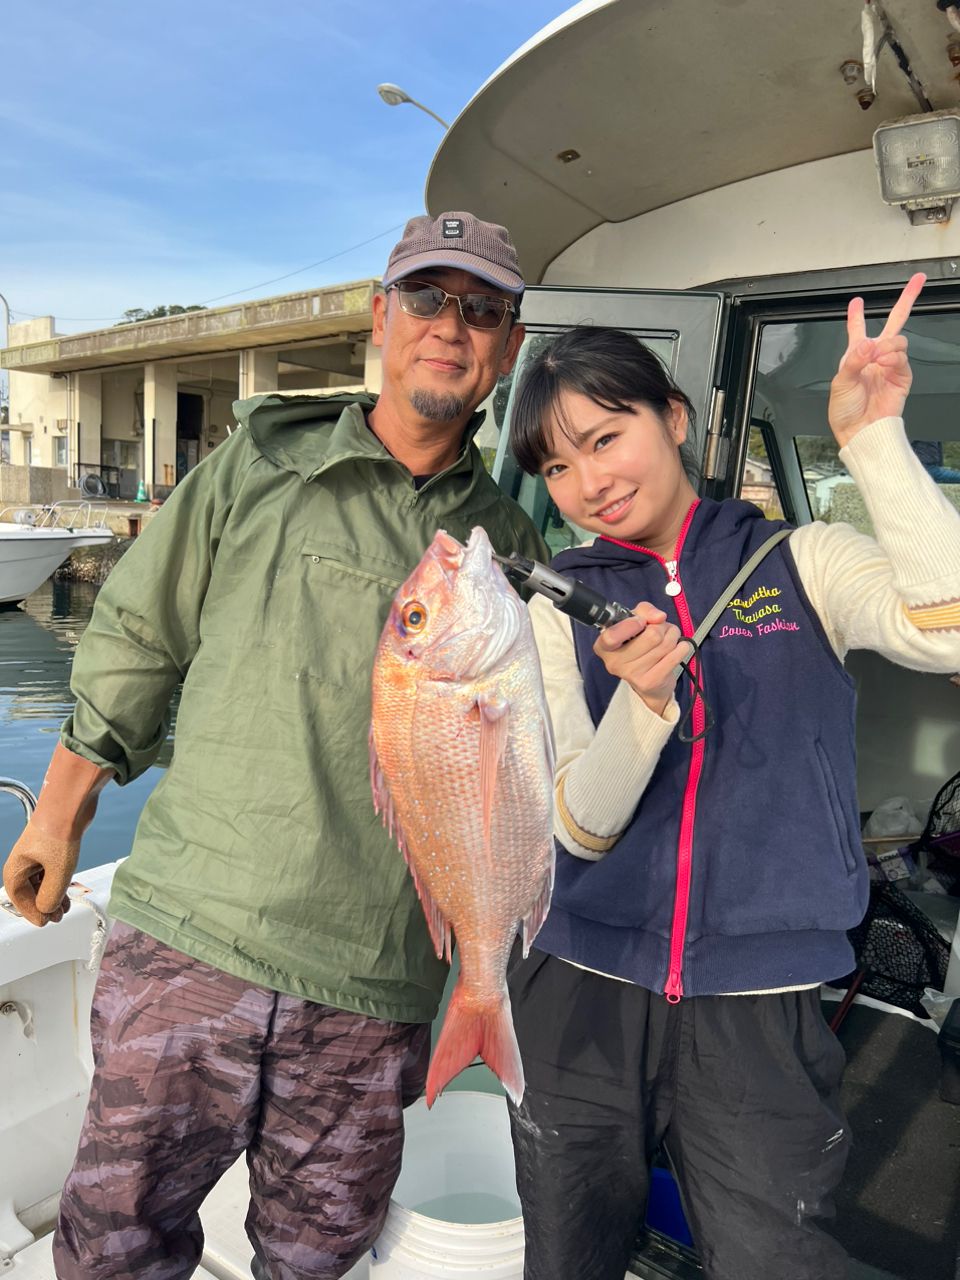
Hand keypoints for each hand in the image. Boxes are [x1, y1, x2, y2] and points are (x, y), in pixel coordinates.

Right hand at [3, 826, 80, 925]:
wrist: (71, 804)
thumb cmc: (58, 832)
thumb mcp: (58, 871)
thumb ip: (51, 895)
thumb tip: (47, 910)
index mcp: (16, 869)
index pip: (20, 899)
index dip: (32, 913)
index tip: (45, 922)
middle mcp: (23, 863)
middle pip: (30, 892)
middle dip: (44, 905)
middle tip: (58, 917)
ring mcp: (37, 856)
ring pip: (41, 883)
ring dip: (53, 895)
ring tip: (66, 907)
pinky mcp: (51, 849)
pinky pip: (51, 872)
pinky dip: (58, 883)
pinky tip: (67, 891)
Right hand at [593, 603, 689, 714]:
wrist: (650, 681)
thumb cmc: (639, 644)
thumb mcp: (636, 620)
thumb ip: (644, 611)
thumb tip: (659, 617)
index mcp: (604, 646)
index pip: (612, 636)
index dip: (630, 625)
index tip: (641, 621)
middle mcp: (614, 662)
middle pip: (652, 635)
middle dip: (662, 627)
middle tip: (660, 630)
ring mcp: (632, 675)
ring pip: (666, 644)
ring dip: (673, 636)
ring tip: (668, 639)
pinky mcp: (650, 682)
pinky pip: (675, 657)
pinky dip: (681, 648)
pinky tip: (677, 649)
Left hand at [828, 273, 924, 447]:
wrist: (860, 431)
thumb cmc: (845, 411)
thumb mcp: (840, 383)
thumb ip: (853, 360)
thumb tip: (869, 344)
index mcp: (855, 356)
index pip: (857, 330)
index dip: (856, 315)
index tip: (857, 301)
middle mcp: (874, 357)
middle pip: (894, 323)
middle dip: (907, 299)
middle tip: (918, 281)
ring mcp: (890, 366)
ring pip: (898, 340)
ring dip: (887, 346)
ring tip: (876, 359)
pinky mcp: (902, 377)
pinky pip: (902, 358)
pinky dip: (892, 358)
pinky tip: (883, 364)